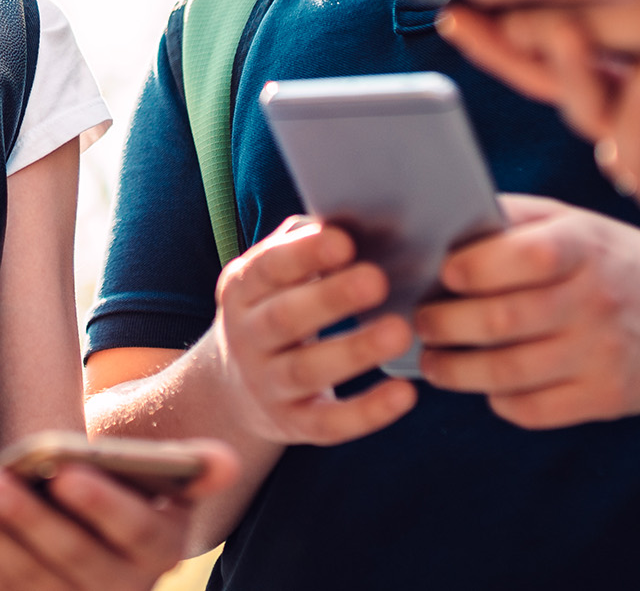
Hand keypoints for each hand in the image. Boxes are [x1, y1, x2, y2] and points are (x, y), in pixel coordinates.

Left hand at [0, 443, 237, 590]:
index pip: (134, 530)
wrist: (108, 528)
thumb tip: (225, 460)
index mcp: (161, 549)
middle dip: (27, 520)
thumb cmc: (136, 491)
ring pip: (29, 579)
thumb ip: (194, 466)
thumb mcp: (169, 480)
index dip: (101, 504)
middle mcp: (125, 589)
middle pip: (73, 558)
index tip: (66, 472)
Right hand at [203, 217, 416, 446]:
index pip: (268, 268)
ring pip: (306, 371)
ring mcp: (266, 384)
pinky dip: (367, 412)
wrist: (233, 386)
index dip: (304, 255)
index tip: (344, 241)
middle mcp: (247, 337)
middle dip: (330, 299)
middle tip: (377, 280)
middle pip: (285, 319)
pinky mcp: (293, 424)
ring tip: (399, 331)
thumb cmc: (276, 307)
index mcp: (242, 289)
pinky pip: (328, 424)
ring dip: (353, 351)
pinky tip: (405, 394)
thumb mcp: (274, 276)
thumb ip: (305, 245)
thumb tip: (356, 215)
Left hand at [415, 196, 639, 426]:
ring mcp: (605, 354)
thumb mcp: (574, 222)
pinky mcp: (610, 398)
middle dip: (443, 324)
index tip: (442, 273)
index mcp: (585, 245)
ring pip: (509, 372)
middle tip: (418, 322)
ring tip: (433, 361)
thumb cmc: (611, 260)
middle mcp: (598, 299)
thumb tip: (438, 221)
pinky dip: (499, 401)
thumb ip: (512, 219)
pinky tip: (486, 386)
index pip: (526, 255)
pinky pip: (535, 410)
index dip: (473, 267)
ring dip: (456, 371)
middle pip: (502, 321)